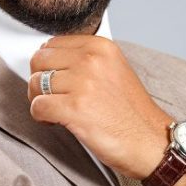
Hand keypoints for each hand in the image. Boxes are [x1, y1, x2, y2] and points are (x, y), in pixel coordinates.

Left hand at [27, 35, 172, 180]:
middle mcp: (91, 60)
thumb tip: (52, 59)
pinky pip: (37, 107)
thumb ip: (86, 59)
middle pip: (40, 60)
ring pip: (35, 84)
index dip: (48, 63)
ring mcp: (83, 83)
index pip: (53, 43)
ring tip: (57, 110)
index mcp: (101, 47)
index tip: (56, 77)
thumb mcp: (114, 70)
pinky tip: (57, 121)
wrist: (150, 142)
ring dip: (40, 100)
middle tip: (52, 96)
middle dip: (40, 80)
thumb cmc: (132, 113)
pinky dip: (41, 117)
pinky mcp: (75, 109)